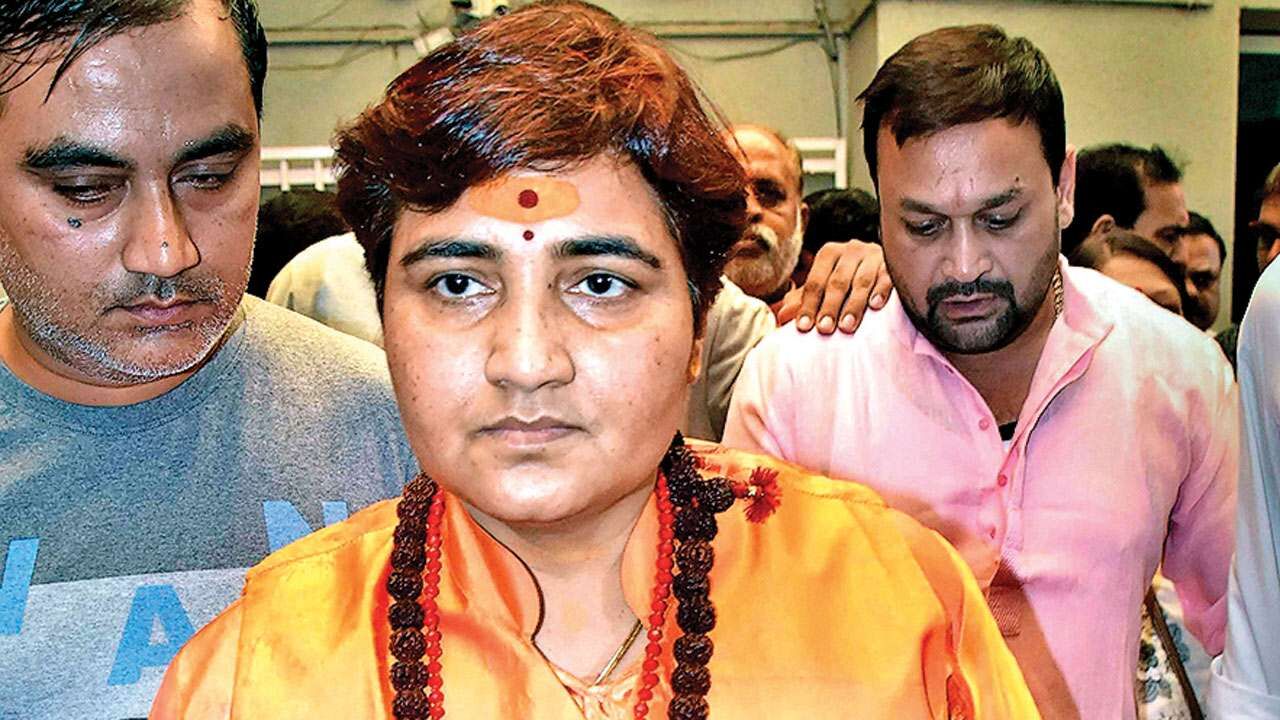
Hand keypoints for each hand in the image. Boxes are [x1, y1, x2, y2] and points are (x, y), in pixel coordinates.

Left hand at [777, 240, 891, 333]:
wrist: (889, 265)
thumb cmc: (849, 282)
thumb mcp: (825, 288)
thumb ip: (805, 300)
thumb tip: (783, 315)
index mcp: (829, 254)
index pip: (815, 282)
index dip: (808, 305)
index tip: (804, 327)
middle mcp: (851, 250)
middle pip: (837, 282)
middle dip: (830, 307)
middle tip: (824, 329)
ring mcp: (874, 255)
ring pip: (861, 281)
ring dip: (853, 305)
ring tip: (846, 327)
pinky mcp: (893, 264)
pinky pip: (887, 277)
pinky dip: (881, 291)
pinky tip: (875, 306)